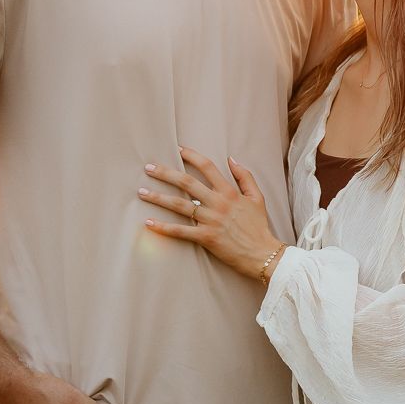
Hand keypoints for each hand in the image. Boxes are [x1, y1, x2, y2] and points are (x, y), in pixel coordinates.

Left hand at [140, 146, 284, 280]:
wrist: (263, 253)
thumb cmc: (259, 226)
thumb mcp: (257, 197)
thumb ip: (245, 176)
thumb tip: (231, 159)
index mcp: (229, 192)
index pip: (207, 167)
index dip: (191, 156)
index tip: (177, 149)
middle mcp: (218, 203)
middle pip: (186, 182)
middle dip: (165, 173)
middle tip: (148, 167)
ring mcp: (210, 220)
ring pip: (179, 205)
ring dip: (158, 197)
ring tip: (141, 192)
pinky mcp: (206, 237)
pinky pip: (180, 231)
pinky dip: (164, 227)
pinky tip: (149, 223)